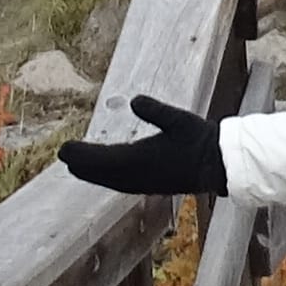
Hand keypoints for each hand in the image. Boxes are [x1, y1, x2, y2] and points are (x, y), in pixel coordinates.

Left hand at [56, 92, 229, 196]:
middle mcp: (140, 176)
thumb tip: (135, 100)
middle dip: (84, 166)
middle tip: (65, 156)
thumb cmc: (201, 139)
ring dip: (94, 174)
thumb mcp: (178, 119)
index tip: (64, 151)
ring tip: (79, 167)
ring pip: (113, 181)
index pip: (103, 160)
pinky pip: (124, 184)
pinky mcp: (154, 185)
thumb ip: (155, 110)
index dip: (82, 155)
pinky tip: (110, 175)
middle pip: (103, 174)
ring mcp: (147, 183)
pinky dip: (110, 179)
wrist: (221, 164)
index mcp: (142, 160)